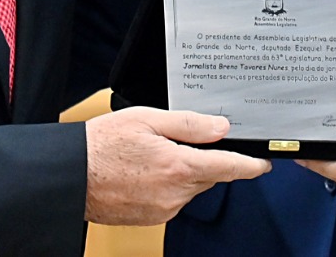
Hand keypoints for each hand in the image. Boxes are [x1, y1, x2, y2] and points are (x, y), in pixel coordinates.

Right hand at [84, 107, 269, 224]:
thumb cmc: (103, 144)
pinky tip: (147, 171)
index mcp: (178, 166)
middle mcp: (175, 193)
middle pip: (210, 175)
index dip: (251, 164)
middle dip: (206, 159)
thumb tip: (221, 127)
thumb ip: (189, 124)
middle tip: (182, 141)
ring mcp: (164, 209)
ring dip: (185, 171)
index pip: (229, 167)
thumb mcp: (147, 118)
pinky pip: (174, 199)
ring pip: (192, 187)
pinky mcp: (153, 218)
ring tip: (155, 154)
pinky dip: (170, 185)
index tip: (263, 162)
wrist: (71, 175)